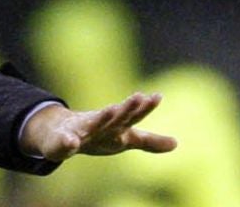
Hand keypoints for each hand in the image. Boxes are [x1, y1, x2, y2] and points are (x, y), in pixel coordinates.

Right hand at [19, 92, 176, 162]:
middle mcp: (101, 125)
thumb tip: (176, 144)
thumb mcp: (126, 140)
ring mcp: (82, 132)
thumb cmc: (99, 136)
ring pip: (93, 125)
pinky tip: (71, 142)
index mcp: (117, 126)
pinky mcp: (65, 142)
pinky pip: (66, 143)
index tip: (157, 96)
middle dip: (127, 108)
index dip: (145, 108)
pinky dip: (68, 141)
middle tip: (138, 96)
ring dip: (102, 118)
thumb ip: (149, 141)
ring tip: (111, 109)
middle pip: (117, 117)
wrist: (62, 133)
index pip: (134, 116)